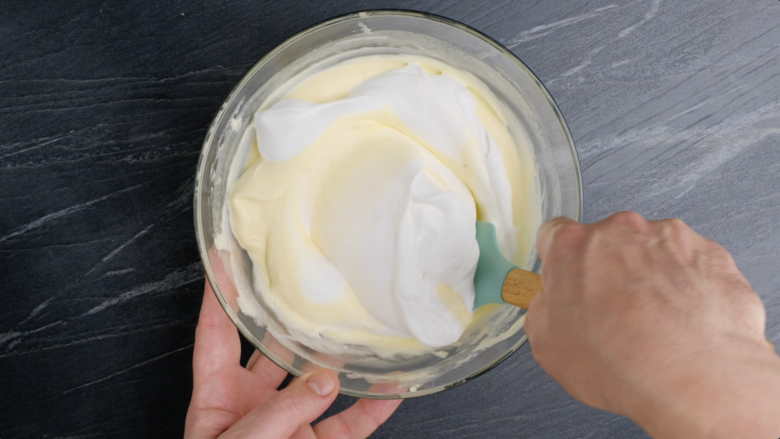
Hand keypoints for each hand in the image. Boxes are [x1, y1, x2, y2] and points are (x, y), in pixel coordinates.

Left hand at [184, 281, 401, 437]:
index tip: (228, 256)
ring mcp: (290, 425)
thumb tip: (327, 379)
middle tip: (314, 281)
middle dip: (294, 318)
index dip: (222, 294)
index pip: (217, 333)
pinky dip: (376, 407)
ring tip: (362, 328)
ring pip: (321, 381)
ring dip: (343, 359)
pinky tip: (395, 387)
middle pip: (276, 349)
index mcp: (217, 398)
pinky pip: (352, 423)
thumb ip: (281, 413)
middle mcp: (254, 405)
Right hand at [525, 212, 779, 438]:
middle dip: (608, 271)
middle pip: (606, 242)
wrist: (694, 376)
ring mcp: (668, 239)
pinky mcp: (709, 254)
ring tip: (656, 324)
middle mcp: (619, 231)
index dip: (560, 262)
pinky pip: (690, 264)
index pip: (554, 235)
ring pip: (650, 251)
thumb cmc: (622, 361)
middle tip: (614, 314)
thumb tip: (550, 306)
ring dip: (649, 277)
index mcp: (572, 247)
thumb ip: (543, 311)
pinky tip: (685, 321)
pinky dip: (687, 286)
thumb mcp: (548, 348)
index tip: (568, 281)